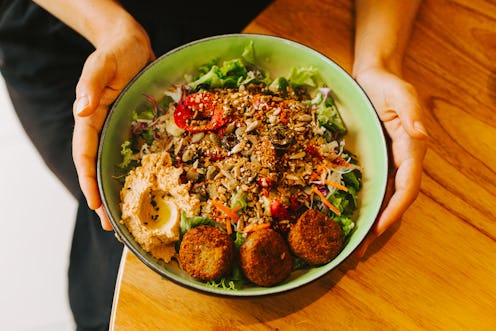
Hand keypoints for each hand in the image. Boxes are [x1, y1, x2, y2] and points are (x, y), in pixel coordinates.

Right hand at [72, 19, 154, 229]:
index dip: (88, 180)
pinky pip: (137, 155)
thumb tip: (81, 110)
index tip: (94, 204)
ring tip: (131, 219)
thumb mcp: (103, 64)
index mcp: (90, 118)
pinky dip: (141, 174)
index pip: (84, 155)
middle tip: (112, 227)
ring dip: (122, 192)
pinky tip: (153, 190)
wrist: (133, 45)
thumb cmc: (116, 52)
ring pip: (118, 166)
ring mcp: (121, 130)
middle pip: (100, 168)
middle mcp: (103, 128)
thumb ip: (91, 84)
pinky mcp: (138, 128)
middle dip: (104, 197)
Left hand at [353, 66, 427, 255]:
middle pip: (395, 200)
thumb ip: (409, 111)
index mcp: (411, 149)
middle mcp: (402, 160)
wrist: (373, 75)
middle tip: (359, 249)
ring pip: (383, 197)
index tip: (379, 228)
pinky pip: (372, 186)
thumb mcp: (399, 92)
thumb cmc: (386, 82)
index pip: (408, 187)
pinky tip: (347, 216)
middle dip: (380, 225)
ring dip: (371, 221)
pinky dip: (363, 204)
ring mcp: (388, 161)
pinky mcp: (376, 159)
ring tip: (352, 243)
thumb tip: (420, 134)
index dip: (395, 209)